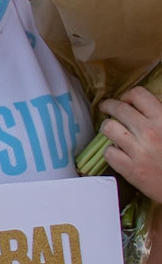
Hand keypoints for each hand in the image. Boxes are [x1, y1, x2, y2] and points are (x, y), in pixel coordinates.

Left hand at [99, 85, 161, 200]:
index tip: (125, 100)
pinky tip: (117, 151)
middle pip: (119, 109)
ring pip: (108, 128)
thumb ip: (160, 115)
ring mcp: (138, 151)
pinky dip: (111, 151)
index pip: (138, 95)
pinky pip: (108, 152)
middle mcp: (149, 132)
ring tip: (110, 129)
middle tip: (106, 108)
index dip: (128, 95)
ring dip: (107, 127)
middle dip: (109, 106)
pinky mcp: (131, 169)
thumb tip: (144, 106)